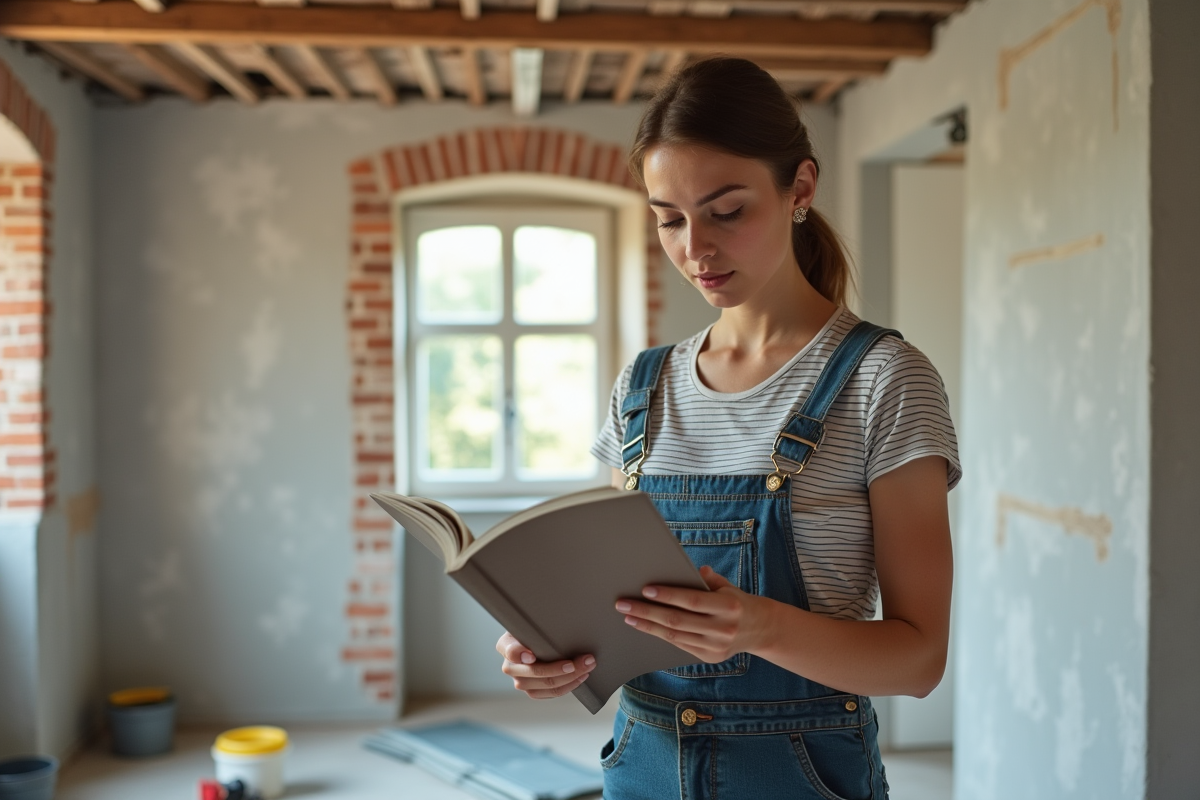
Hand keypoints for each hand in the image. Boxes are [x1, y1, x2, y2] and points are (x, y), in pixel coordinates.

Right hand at [495, 632, 596, 698]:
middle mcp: (510, 667)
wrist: (535, 641)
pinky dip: (569, 686)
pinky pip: (551, 693)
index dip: (520, 654)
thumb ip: (534, 624)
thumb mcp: (531, 622)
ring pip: (547, 685)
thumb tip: (544, 624)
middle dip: (562, 667)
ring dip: (571, 677)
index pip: (510, 651)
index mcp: (505, 646)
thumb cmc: (534, 629)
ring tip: (587, 666)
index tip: (532, 655)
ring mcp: (521, 682)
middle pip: (536, 672)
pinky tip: (581, 676)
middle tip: (583, 659)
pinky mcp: (532, 691)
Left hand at [615, 566, 771, 662]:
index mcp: (729, 606)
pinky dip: (661, 636)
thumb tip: (689, 569)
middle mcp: (723, 629)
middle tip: (623, 604)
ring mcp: (716, 646)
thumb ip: (708, 579)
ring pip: (675, 636)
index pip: (693, 600)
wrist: (761, 629)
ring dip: (648, 626)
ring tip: (628, 617)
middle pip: (677, 620)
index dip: (668, 595)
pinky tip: (646, 627)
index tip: (645, 589)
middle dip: (646, 612)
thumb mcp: (728, 586)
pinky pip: (680, 645)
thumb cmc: (738, 602)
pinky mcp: (710, 658)